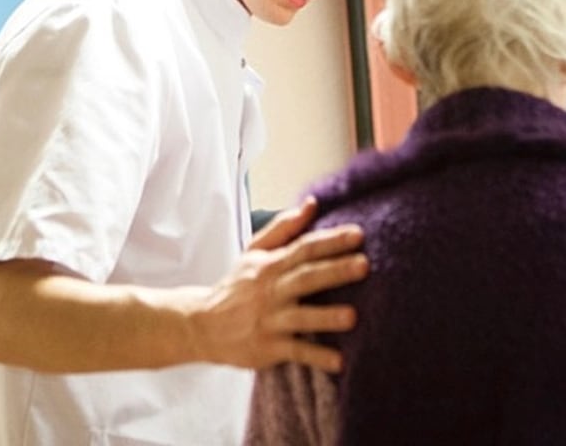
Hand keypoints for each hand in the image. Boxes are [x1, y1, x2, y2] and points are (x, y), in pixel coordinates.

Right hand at [190, 198, 366, 372]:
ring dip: (326, 317)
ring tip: (352, 317)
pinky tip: (339, 362)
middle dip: (335, 271)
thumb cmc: (235, 287)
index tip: (358, 235)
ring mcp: (269, 320)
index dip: (331, 241)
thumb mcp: (254, 252)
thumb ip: (284, 228)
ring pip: (301, 317)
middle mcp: (271, 291)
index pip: (304, 248)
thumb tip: (311, 204)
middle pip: (306, 278)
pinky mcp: (268, 348)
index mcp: (270, 265)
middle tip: (364, 265)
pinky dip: (316, 357)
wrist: (201, 324)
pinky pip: (295, 352)